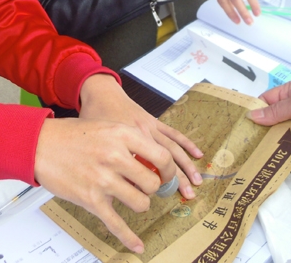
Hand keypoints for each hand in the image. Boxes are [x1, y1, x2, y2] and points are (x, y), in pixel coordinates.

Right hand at [34, 116, 172, 253]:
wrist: (40, 144)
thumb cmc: (71, 135)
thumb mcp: (106, 127)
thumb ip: (130, 142)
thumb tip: (153, 162)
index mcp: (122, 135)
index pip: (162, 157)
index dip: (169, 170)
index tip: (166, 176)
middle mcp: (115, 157)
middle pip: (152, 183)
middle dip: (152, 188)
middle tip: (147, 187)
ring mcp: (103, 179)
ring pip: (140, 203)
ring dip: (139, 203)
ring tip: (131, 198)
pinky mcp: (91, 199)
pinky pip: (116, 224)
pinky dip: (129, 237)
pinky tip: (137, 244)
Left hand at [79, 75, 203, 197]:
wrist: (100, 92)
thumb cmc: (93, 117)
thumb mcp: (95, 142)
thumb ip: (106, 162)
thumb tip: (118, 188)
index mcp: (126, 141)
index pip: (142, 166)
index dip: (151, 183)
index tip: (160, 199)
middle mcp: (142, 134)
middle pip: (164, 159)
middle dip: (177, 179)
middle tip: (188, 195)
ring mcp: (150, 126)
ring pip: (172, 148)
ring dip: (186, 165)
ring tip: (197, 181)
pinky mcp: (153, 121)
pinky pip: (173, 133)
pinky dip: (186, 143)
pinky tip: (198, 154)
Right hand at [248, 80, 290, 150]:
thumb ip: (274, 111)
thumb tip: (252, 115)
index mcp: (290, 93)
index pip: (266, 101)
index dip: (255, 110)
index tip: (242, 123)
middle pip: (272, 120)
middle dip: (262, 130)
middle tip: (246, 142)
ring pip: (281, 135)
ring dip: (273, 142)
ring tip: (256, 153)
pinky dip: (286, 152)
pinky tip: (274, 159)